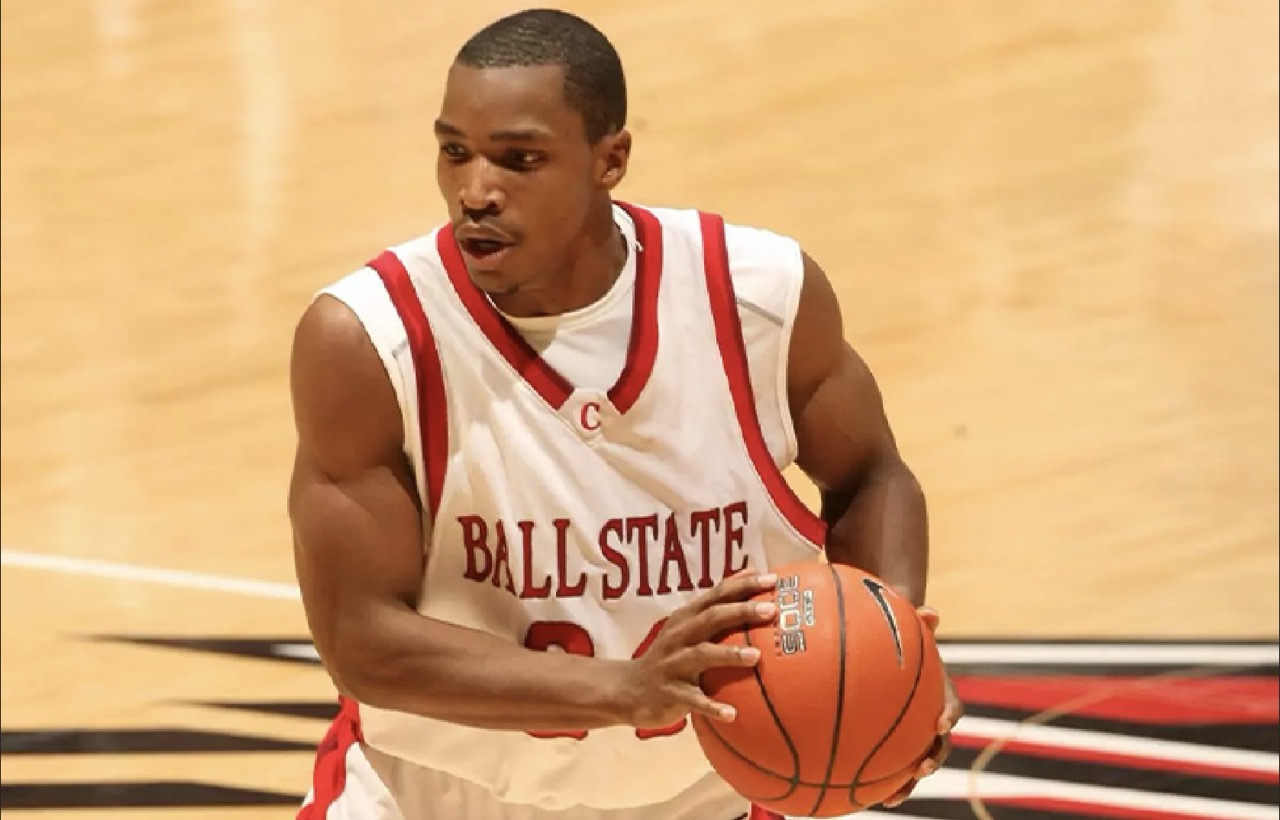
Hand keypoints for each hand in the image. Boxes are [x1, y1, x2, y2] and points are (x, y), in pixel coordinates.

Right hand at [618, 569, 779, 728]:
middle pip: (711, 618)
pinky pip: (693, 700)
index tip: (771, 580)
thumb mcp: (687, 625)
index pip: (716, 595)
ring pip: (702, 655)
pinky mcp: (670, 692)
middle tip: (770, 610)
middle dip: (740, 612)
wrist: (629, 689)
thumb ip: (716, 603)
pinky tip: (732, 714)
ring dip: (729, 654)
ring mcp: (673, 664)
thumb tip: (752, 574)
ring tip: (755, 656)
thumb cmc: (671, 655)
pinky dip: (712, 706)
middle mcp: (679, 636)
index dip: (743, 586)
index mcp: (686, 618)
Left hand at [882, 606, 963, 808]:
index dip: (950, 714)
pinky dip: (876, 780)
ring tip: (889, 799)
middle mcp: (930, 717)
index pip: (952, 705)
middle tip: (922, 768)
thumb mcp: (907, 625)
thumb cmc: (900, 636)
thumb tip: (930, 610)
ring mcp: (913, 732)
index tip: (942, 722)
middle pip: (939, 745)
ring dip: (906, 783)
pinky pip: (887, 764)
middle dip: (932, 759)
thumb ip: (916, 621)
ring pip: (915, 762)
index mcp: (939, 691)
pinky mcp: (893, 742)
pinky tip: (851, 792)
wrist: (892, 648)